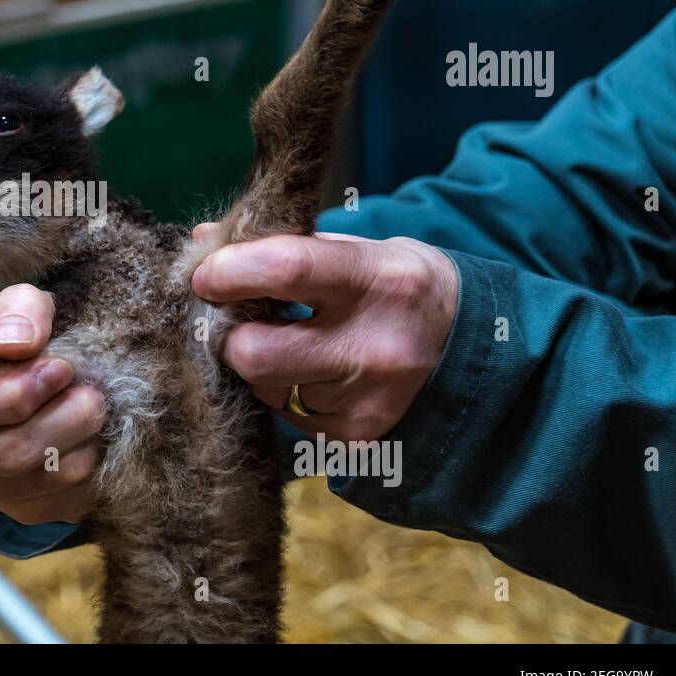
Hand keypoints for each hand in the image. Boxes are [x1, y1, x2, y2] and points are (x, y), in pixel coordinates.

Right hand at [0, 284, 102, 524]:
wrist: (33, 375)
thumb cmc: (18, 338)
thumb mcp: (15, 307)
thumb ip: (15, 310)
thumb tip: (16, 343)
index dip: (16, 392)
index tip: (60, 367)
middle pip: (9, 453)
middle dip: (65, 419)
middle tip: (91, 392)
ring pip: (48, 479)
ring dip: (85, 440)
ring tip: (92, 407)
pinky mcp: (27, 510)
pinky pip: (73, 499)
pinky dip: (94, 465)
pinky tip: (91, 435)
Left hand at [191, 229, 458, 440]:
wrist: (472, 348)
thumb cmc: (399, 287)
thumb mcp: (360, 250)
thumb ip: (283, 246)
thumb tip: (204, 240)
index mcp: (376, 279)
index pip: (284, 270)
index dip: (229, 271)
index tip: (204, 274)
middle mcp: (374, 344)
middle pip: (255, 352)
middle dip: (231, 337)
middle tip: (238, 321)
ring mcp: (366, 398)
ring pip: (266, 388)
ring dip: (263, 368)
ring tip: (296, 345)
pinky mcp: (357, 435)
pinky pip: (288, 416)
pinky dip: (289, 394)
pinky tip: (320, 375)